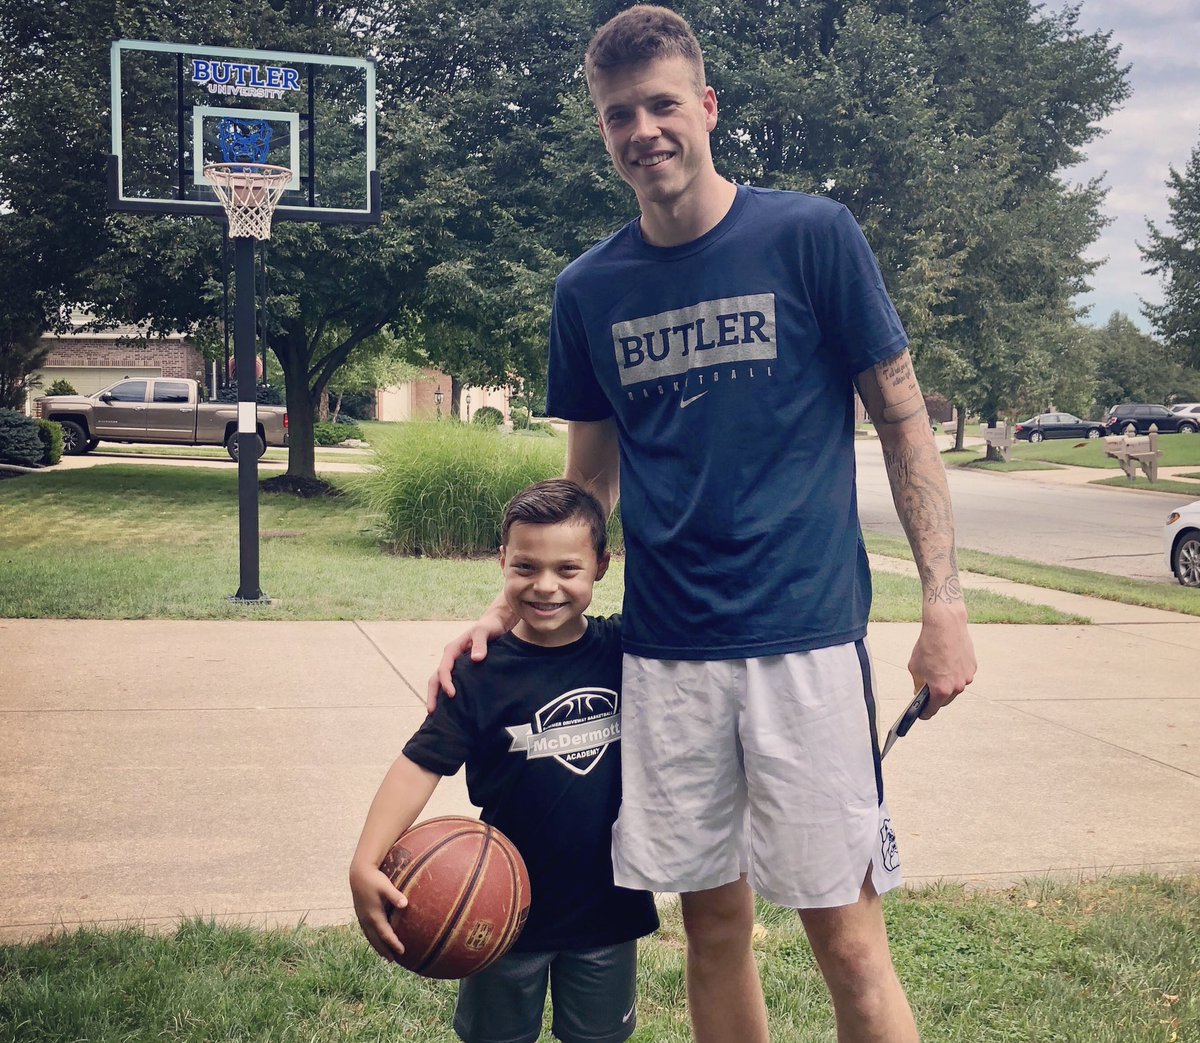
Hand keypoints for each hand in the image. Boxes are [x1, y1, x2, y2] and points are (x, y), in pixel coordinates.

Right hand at [349, 860, 408, 962]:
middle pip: (376, 940)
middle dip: (384, 950)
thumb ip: (395, 896)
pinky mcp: (360, 914)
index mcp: (374, 915)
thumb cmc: (374, 879)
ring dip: (377, 947)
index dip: (393, 944)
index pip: (385, 934)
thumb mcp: (386, 886)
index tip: (402, 951)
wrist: (358, 874)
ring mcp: (362, 918)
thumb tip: (405, 904)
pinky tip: (375, 940)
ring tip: (385, 955)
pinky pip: (366, 932)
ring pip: (370, 937)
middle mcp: (367, 919)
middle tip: (393, 960)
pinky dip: (372, 939)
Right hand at [426, 607, 512, 711]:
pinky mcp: (462, 669)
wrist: (494, 624)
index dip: (445, 682)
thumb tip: (476, 659)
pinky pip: (452, 682)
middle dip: (432, 694)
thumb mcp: (484, 632)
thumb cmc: (488, 627)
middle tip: (432, 712)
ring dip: (437, 696)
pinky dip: (447, 693)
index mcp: (452, 649)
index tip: (451, 694)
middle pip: (436, 678)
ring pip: (441, 682)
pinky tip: (451, 707)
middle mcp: (450, 658)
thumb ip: (480, 643)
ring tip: (437, 714)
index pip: (444, 669)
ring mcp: (455, 664)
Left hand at [908, 603, 975, 717]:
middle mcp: (957, 687)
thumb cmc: (928, 646)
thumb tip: (920, 692)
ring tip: (938, 674)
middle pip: (945, 700)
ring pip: (955, 687)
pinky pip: (961, 675)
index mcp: (941, 689)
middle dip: (935, 698)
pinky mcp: (972, 667)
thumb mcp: (915, 667)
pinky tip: (947, 663)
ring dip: (947, 685)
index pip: (932, 710)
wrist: (945, 626)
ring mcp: (967, 677)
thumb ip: (918, 684)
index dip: (924, 713)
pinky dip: (954, 673)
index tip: (921, 714)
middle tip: (927, 694)